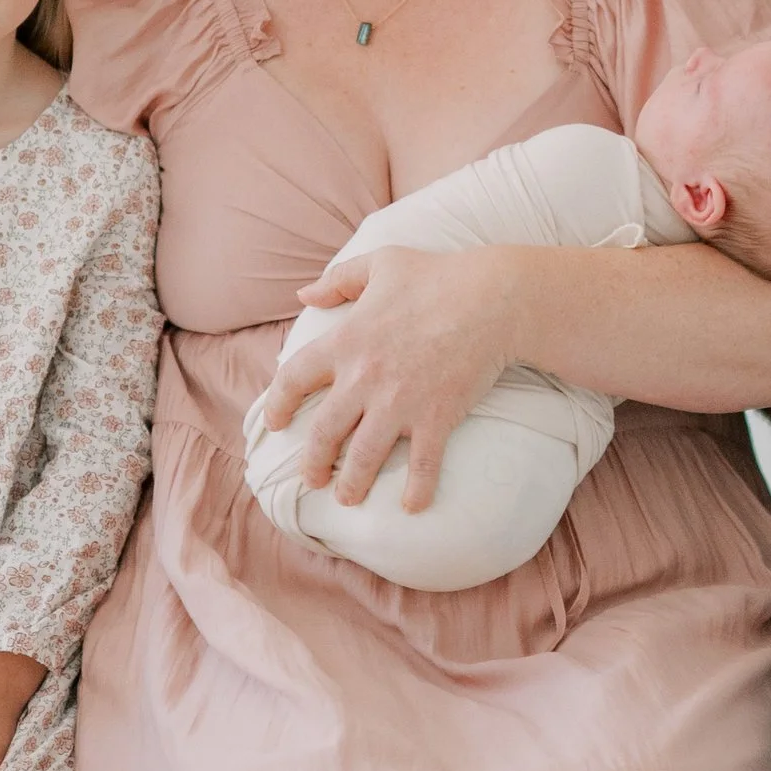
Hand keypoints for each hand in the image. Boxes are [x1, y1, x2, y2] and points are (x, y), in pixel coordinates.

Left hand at [261, 242, 523, 510]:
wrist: (494, 298)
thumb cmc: (439, 275)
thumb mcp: (382, 263)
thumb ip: (339, 279)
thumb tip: (304, 294)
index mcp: (345, 340)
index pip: (293, 379)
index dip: (279, 405)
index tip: (276, 424)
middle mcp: (364, 377)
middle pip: (324, 432)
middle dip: (314, 462)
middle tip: (313, 478)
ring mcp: (399, 402)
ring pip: (364, 457)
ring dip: (353, 483)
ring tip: (349, 497)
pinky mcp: (435, 417)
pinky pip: (421, 465)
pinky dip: (416, 491)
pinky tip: (412, 507)